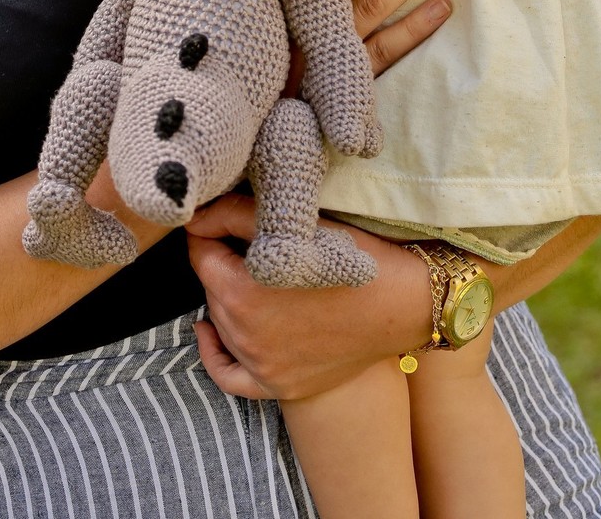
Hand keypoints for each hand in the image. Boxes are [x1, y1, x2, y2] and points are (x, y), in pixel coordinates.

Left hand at [186, 193, 430, 398]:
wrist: (405, 302)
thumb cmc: (354, 255)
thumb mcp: (296, 225)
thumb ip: (236, 215)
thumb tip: (195, 215)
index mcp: (243, 292)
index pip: (200, 251)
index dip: (211, 228)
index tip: (226, 216)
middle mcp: (245, 335)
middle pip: (210, 285)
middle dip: (223, 260)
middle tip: (249, 240)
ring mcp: (261, 366)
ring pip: (220, 322)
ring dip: (226, 295)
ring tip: (249, 271)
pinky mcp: (279, 386)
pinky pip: (228, 376)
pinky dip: (214, 353)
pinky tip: (209, 330)